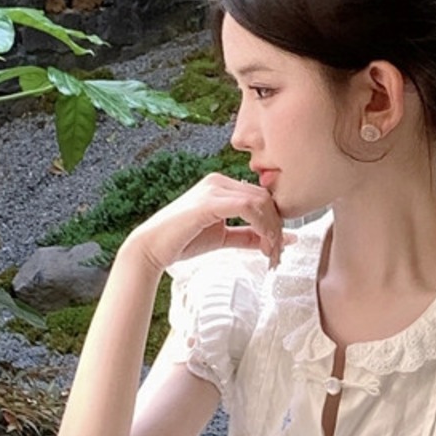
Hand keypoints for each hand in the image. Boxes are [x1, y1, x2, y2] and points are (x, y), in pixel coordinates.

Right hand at [123, 173, 288, 273]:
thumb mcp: (224, 238)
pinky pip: (248, 207)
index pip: (262, 197)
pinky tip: (263, 244)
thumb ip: (249, 236)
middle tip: (279, 254)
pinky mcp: (210, 201)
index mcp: (222, 186)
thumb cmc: (183, 241)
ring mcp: (214, 188)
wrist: (153, 247)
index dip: (276, 222)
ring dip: (272, 229)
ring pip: (260, 201)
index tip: (279, 247)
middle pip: (265, 198)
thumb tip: (281, 240)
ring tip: (272, 253)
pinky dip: (261, 226)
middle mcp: (219, 181)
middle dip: (278, 227)